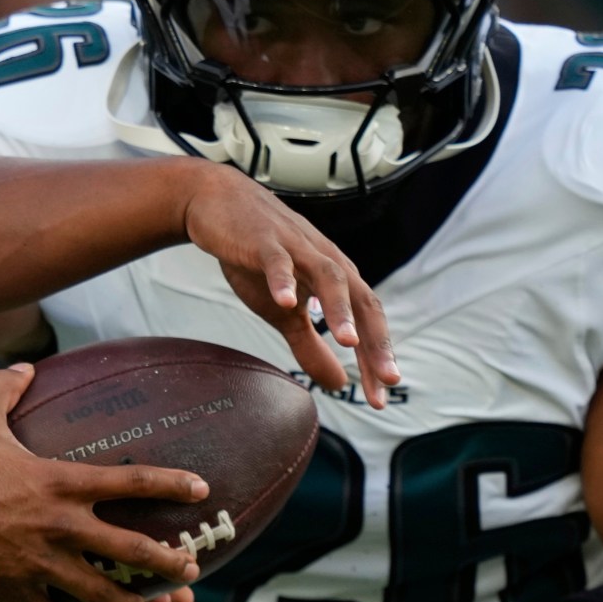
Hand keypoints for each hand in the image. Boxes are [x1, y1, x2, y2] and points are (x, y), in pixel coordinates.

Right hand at [0, 364, 207, 601]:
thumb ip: (4, 391)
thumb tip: (23, 366)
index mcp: (60, 484)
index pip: (131, 481)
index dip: (171, 484)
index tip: (199, 489)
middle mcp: (62, 527)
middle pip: (132, 549)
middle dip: (168, 560)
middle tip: (190, 566)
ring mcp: (42, 564)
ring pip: (100, 591)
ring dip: (127, 601)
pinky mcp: (18, 591)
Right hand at [179, 165, 401, 406]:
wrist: (218, 204)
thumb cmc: (255, 258)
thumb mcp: (283, 310)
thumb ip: (310, 345)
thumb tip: (339, 384)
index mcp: (335, 280)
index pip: (366, 321)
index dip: (376, 358)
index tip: (380, 397)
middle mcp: (325, 261)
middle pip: (360, 300)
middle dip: (375, 340)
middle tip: (385, 377)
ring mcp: (296, 248)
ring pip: (329, 276)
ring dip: (340, 309)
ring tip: (346, 341)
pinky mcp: (263, 240)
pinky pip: (277, 260)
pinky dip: (283, 279)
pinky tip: (286, 301)